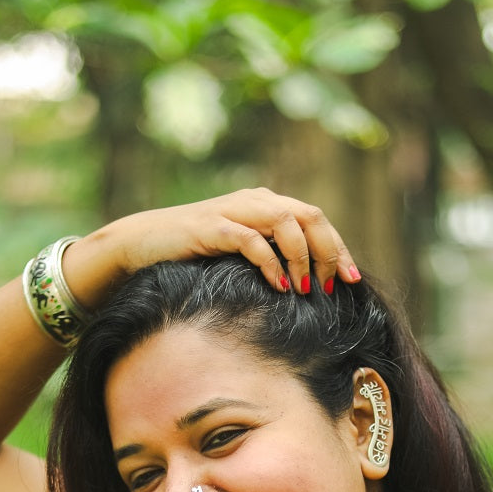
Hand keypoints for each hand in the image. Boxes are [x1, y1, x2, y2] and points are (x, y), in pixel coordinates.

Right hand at [64, 187, 359, 309]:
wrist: (141, 245)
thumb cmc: (190, 258)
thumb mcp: (237, 257)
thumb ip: (268, 260)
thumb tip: (304, 290)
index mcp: (264, 204)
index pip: (314, 219)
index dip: (337, 248)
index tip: (352, 280)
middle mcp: (253, 201)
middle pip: (309, 216)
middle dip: (329, 252)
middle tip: (336, 286)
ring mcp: (233, 211)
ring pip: (285, 222)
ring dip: (302, 258)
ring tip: (306, 290)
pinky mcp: (212, 227)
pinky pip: (252, 240)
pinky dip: (271, 263)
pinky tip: (279, 287)